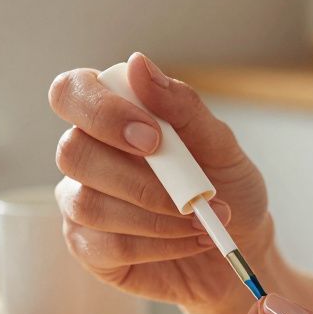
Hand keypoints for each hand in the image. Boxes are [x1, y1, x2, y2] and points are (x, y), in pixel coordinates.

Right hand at [48, 52, 270, 306]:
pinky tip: (190, 240)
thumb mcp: (219, 144)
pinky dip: (158, 245)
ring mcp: (81, 203)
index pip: (70, 92)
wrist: (241, 246)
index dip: (101, 111)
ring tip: (202, 220)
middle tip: (188, 190)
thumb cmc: (226, 187)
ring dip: (155, 215)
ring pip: (88, 204)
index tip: (153, 137)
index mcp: (111, 116)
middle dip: (134, 176)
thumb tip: (138, 64)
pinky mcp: (89, 248)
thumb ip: (181, 106)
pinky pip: (106, 246)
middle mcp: (87, 155)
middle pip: (71, 151)